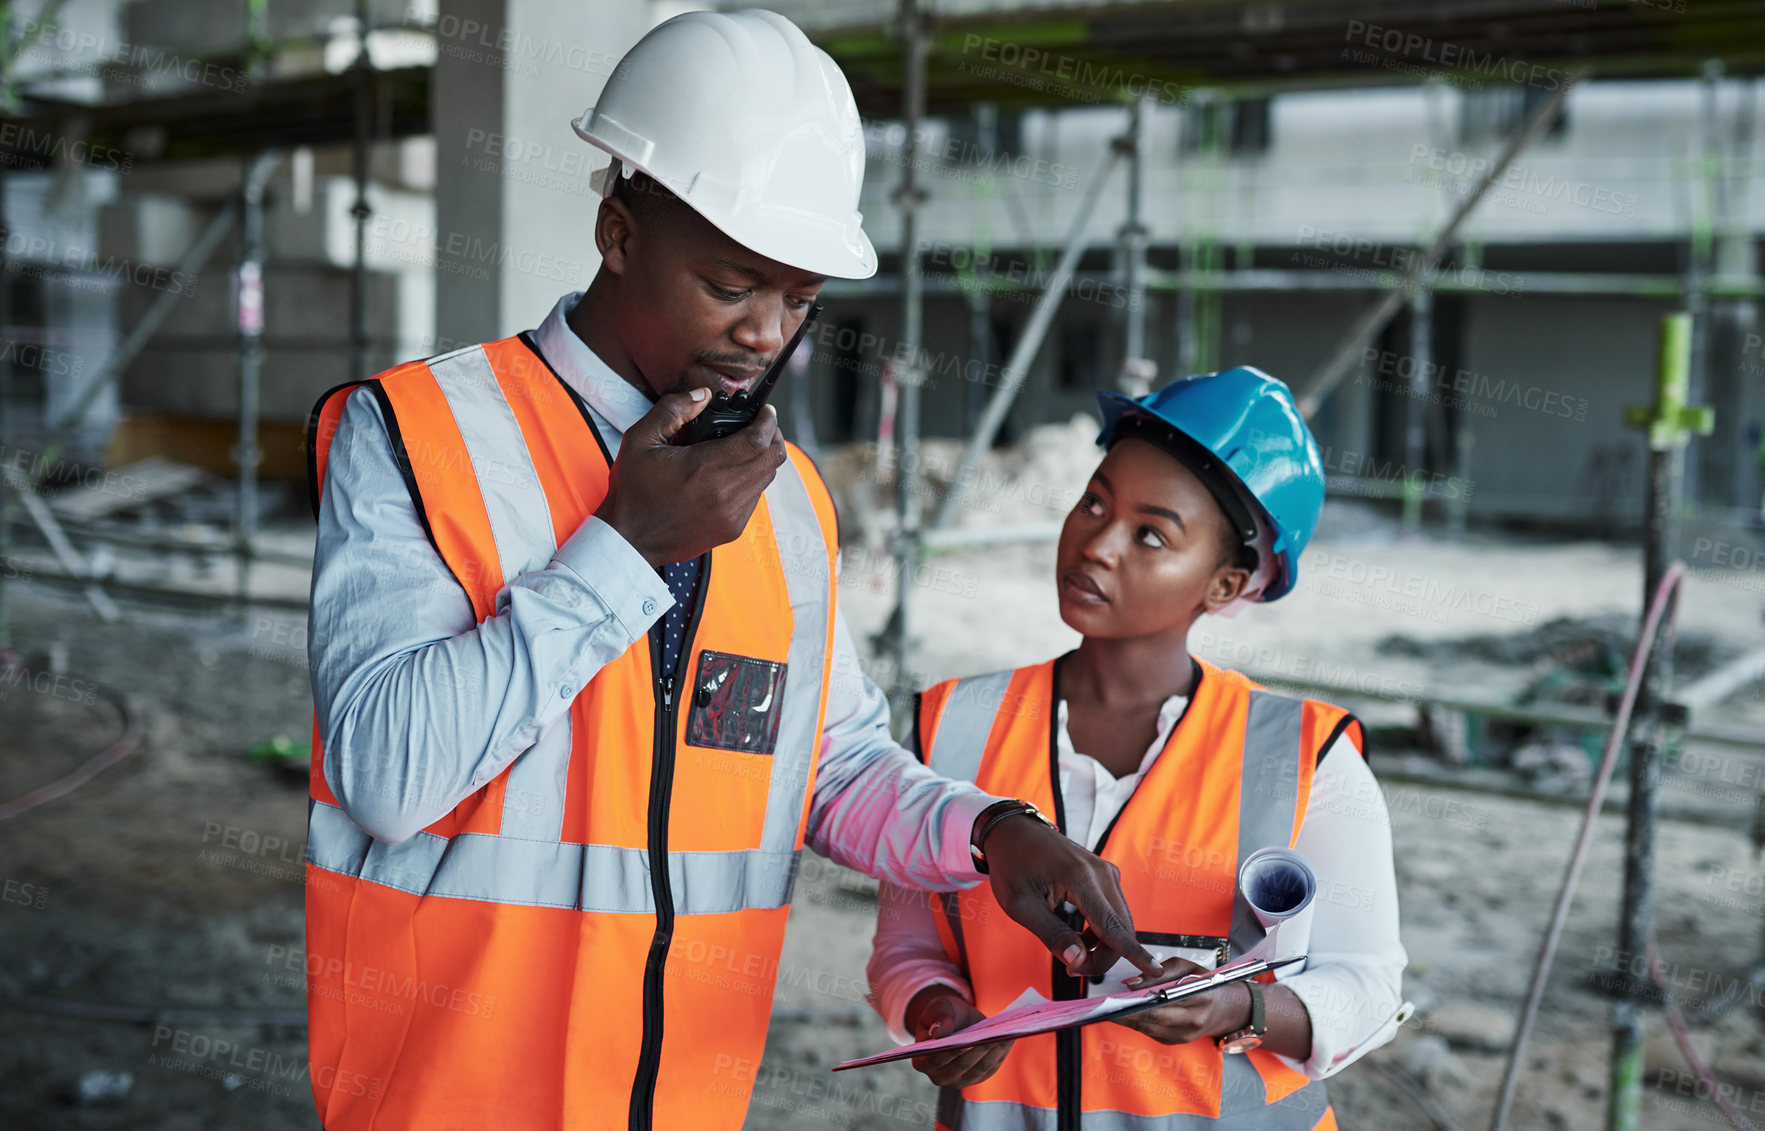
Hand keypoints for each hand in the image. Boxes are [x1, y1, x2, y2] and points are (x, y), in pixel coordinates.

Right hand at [594, 391, 787, 565]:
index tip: (766, 411)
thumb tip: (702, 395)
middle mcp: (724, 493)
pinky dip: (751, 481)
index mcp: (704, 468)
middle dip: (773, 436)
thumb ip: (672, 410)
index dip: (769, 421)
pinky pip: (755, 498)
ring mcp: (731, 514)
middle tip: (761, 426)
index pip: (758, 441)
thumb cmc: (633, 492)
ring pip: (767, 479)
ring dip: (762, 459)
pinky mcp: (732, 528)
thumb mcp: (640, 440)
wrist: (630, 540)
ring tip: (744, 447)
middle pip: (773, 459)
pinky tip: (730, 474)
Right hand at [905, 987, 1013, 1086]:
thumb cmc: (943, 1013)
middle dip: (979, 1050)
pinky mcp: (976, 1078)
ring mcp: (958, 1080)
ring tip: (1005, 1036)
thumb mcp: (938, 1007)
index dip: (953, 1050)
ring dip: (993, 1053)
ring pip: (979, 1069)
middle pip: (961, 1066)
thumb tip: (938, 1033)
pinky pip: (990, 1069)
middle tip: (995, 1036)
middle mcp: (938, 1076)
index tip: (970, 1040)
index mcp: (922, 1060)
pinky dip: (1000, 1054)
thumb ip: (938, 1017)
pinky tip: (1009, 1039)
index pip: (937, 1058)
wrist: (955, 1021)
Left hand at [980, 814, 1159, 979]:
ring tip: (1070, 951)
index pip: (1112, 927)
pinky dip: (1101, 931)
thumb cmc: (1012, 866)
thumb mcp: (1021, 906)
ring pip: (1119, 922)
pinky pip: (1113, 911)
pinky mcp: (1105, 875)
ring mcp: (1106, 871)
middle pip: (1120, 929)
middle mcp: (1101, 872)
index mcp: (1080, 878)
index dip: (1134, 954)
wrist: (1014, 832)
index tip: (1156, 973)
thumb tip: (1078, 960)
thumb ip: (1052, 935)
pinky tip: (1078, 935)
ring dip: (1102, 945)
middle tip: (1071, 968)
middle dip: (1102, 957)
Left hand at [1111, 957, 1250, 1045]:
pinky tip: (1125, 1014)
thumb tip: (1133, 982)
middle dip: (1125, 1014)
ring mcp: (1184, 1035)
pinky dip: (1137, 1023)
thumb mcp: (1189, 967)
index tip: (1116, 997)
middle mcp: (1192, 1020)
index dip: (1137, 1002)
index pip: (1161, 1003)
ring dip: (1127, 1020)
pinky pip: (1151, 1033)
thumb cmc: (1207, 983)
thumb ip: (1160, 971)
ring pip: (1148, 1029)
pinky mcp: (1176, 1042)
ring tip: (1108, 1009)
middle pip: (1151, 1020)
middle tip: (1104, 1006)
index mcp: (1198, 998)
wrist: (1228, 1009)